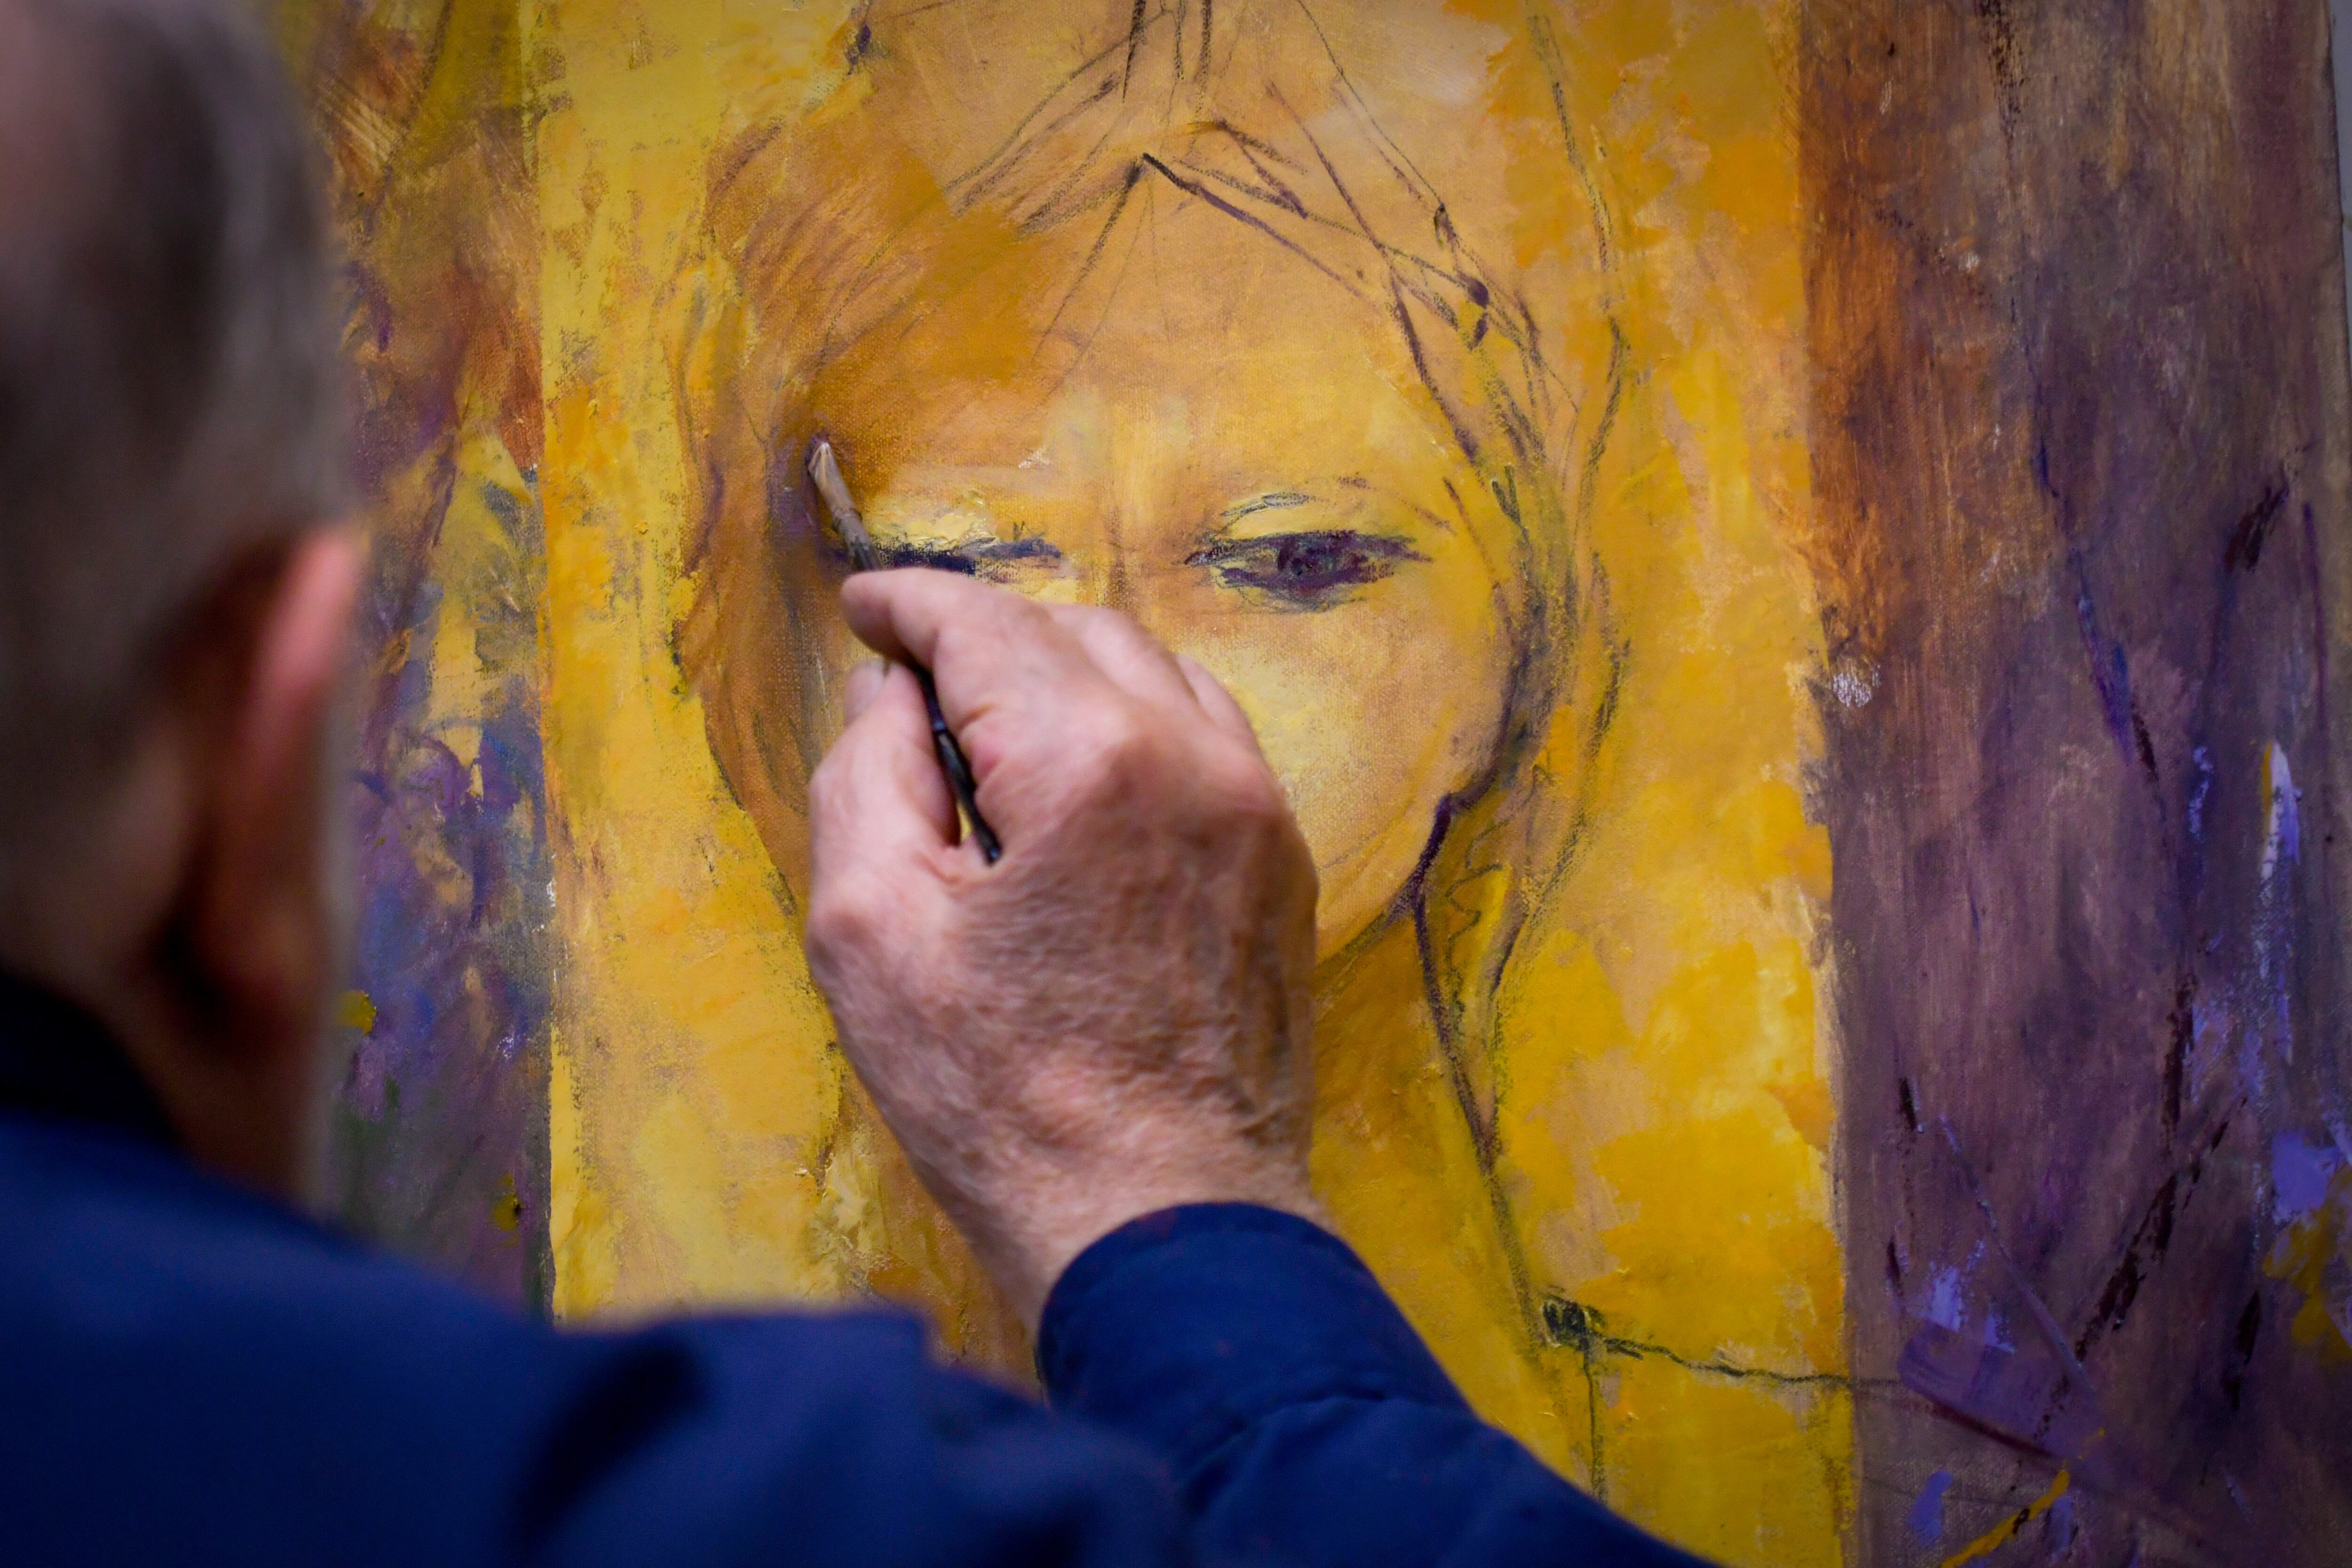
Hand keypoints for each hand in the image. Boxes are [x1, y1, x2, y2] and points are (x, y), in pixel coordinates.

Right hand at [803, 570, 1321, 1325]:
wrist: (1162, 1217)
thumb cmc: (1000, 1096)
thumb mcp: (871, 934)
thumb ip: (866, 778)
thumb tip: (889, 694)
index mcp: (1090, 761)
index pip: (987, 626)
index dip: (911, 604)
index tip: (862, 607)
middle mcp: (1196, 757)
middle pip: (1078, 631)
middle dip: (986, 636)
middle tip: (911, 679)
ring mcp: (1257, 808)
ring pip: (1155, 674)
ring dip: (1066, 672)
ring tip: (991, 726)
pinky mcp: (1282, 863)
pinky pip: (1206, 738)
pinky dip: (1134, 723)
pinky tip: (1081, 778)